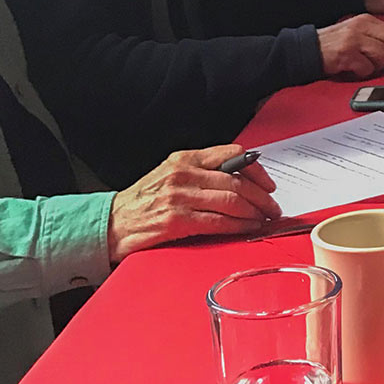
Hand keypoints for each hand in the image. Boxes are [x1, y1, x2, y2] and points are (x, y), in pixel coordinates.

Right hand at [108, 145, 284, 261]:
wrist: (109, 224)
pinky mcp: (176, 220)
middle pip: (237, 181)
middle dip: (262, 196)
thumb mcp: (170, 176)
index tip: (268, 184)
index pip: (232, 154)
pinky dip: (239, 226)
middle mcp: (183, 173)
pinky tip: (248, 229)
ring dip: (255, 212)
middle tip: (273, 208)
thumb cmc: (142, 203)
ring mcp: (179, 197)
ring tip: (265, 219)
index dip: (256, 170)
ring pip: (231, 201)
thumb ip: (201, 174)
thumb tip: (239, 180)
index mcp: (184, 159)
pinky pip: (218, 222)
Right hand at [317, 14, 383, 76]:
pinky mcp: (346, 52)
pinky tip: (351, 68)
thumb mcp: (358, 37)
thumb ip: (379, 41)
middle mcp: (363, 26)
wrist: (305, 50)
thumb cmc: (333, 47)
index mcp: (368, 21)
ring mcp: (354, 38)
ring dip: (376, 68)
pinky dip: (362, 72)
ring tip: (363, 66)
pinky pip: (367, 67)